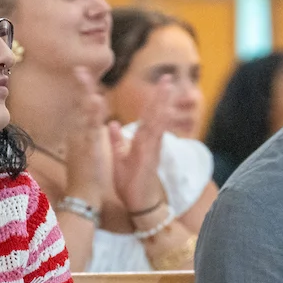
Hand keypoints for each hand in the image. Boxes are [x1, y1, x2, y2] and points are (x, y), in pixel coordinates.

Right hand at [62, 66, 110, 206]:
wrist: (82, 197)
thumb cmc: (85, 175)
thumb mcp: (84, 151)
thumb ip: (85, 135)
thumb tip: (85, 123)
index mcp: (80, 134)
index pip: (81, 108)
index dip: (81, 90)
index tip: (81, 72)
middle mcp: (77, 135)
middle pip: (78, 107)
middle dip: (80, 87)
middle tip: (79, 68)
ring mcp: (80, 142)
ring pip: (83, 116)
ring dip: (84, 96)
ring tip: (84, 78)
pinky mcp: (86, 151)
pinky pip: (89, 131)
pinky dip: (92, 116)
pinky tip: (95, 102)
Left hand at [109, 74, 174, 213]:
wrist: (137, 204)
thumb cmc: (131, 183)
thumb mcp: (121, 157)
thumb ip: (118, 140)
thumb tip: (112, 124)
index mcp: (142, 141)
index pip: (147, 116)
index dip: (152, 99)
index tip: (158, 83)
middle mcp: (150, 143)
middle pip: (157, 115)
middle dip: (162, 96)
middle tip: (169, 77)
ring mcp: (152, 150)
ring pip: (158, 123)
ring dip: (163, 106)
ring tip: (168, 90)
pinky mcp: (150, 159)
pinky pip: (153, 140)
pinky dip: (155, 127)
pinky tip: (159, 115)